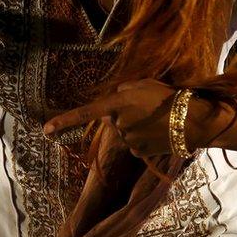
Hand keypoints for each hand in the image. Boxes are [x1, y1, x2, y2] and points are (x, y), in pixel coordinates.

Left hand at [43, 79, 178, 157]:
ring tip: (156, 117)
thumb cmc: (167, 96)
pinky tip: (158, 131)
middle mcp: (119, 124)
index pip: (85, 113)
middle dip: (123, 114)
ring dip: (135, 126)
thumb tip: (114, 99)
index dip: (63, 121)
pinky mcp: (139, 152)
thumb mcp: (142, 84)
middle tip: (146, 106)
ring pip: (125, 132)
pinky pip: (135, 144)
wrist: (192, 120)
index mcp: (116, 104)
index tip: (45, 130)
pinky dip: (143, 138)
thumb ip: (123, 91)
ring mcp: (128, 140)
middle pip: (113, 120)